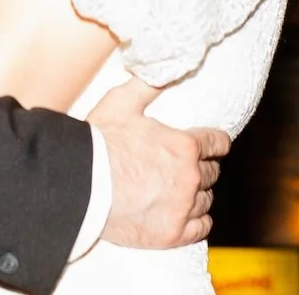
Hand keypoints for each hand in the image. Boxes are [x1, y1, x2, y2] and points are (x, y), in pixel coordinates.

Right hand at [90, 79, 226, 249]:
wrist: (81, 185)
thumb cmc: (100, 142)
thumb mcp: (123, 102)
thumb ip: (149, 84)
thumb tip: (165, 66)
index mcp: (184, 145)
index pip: (217, 143)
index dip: (215, 142)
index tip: (213, 145)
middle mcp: (190, 177)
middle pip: (212, 173)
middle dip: (202, 167)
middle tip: (189, 167)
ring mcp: (182, 207)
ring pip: (206, 200)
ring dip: (198, 193)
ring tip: (183, 191)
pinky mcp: (172, 233)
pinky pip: (201, 228)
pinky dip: (198, 221)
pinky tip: (188, 215)